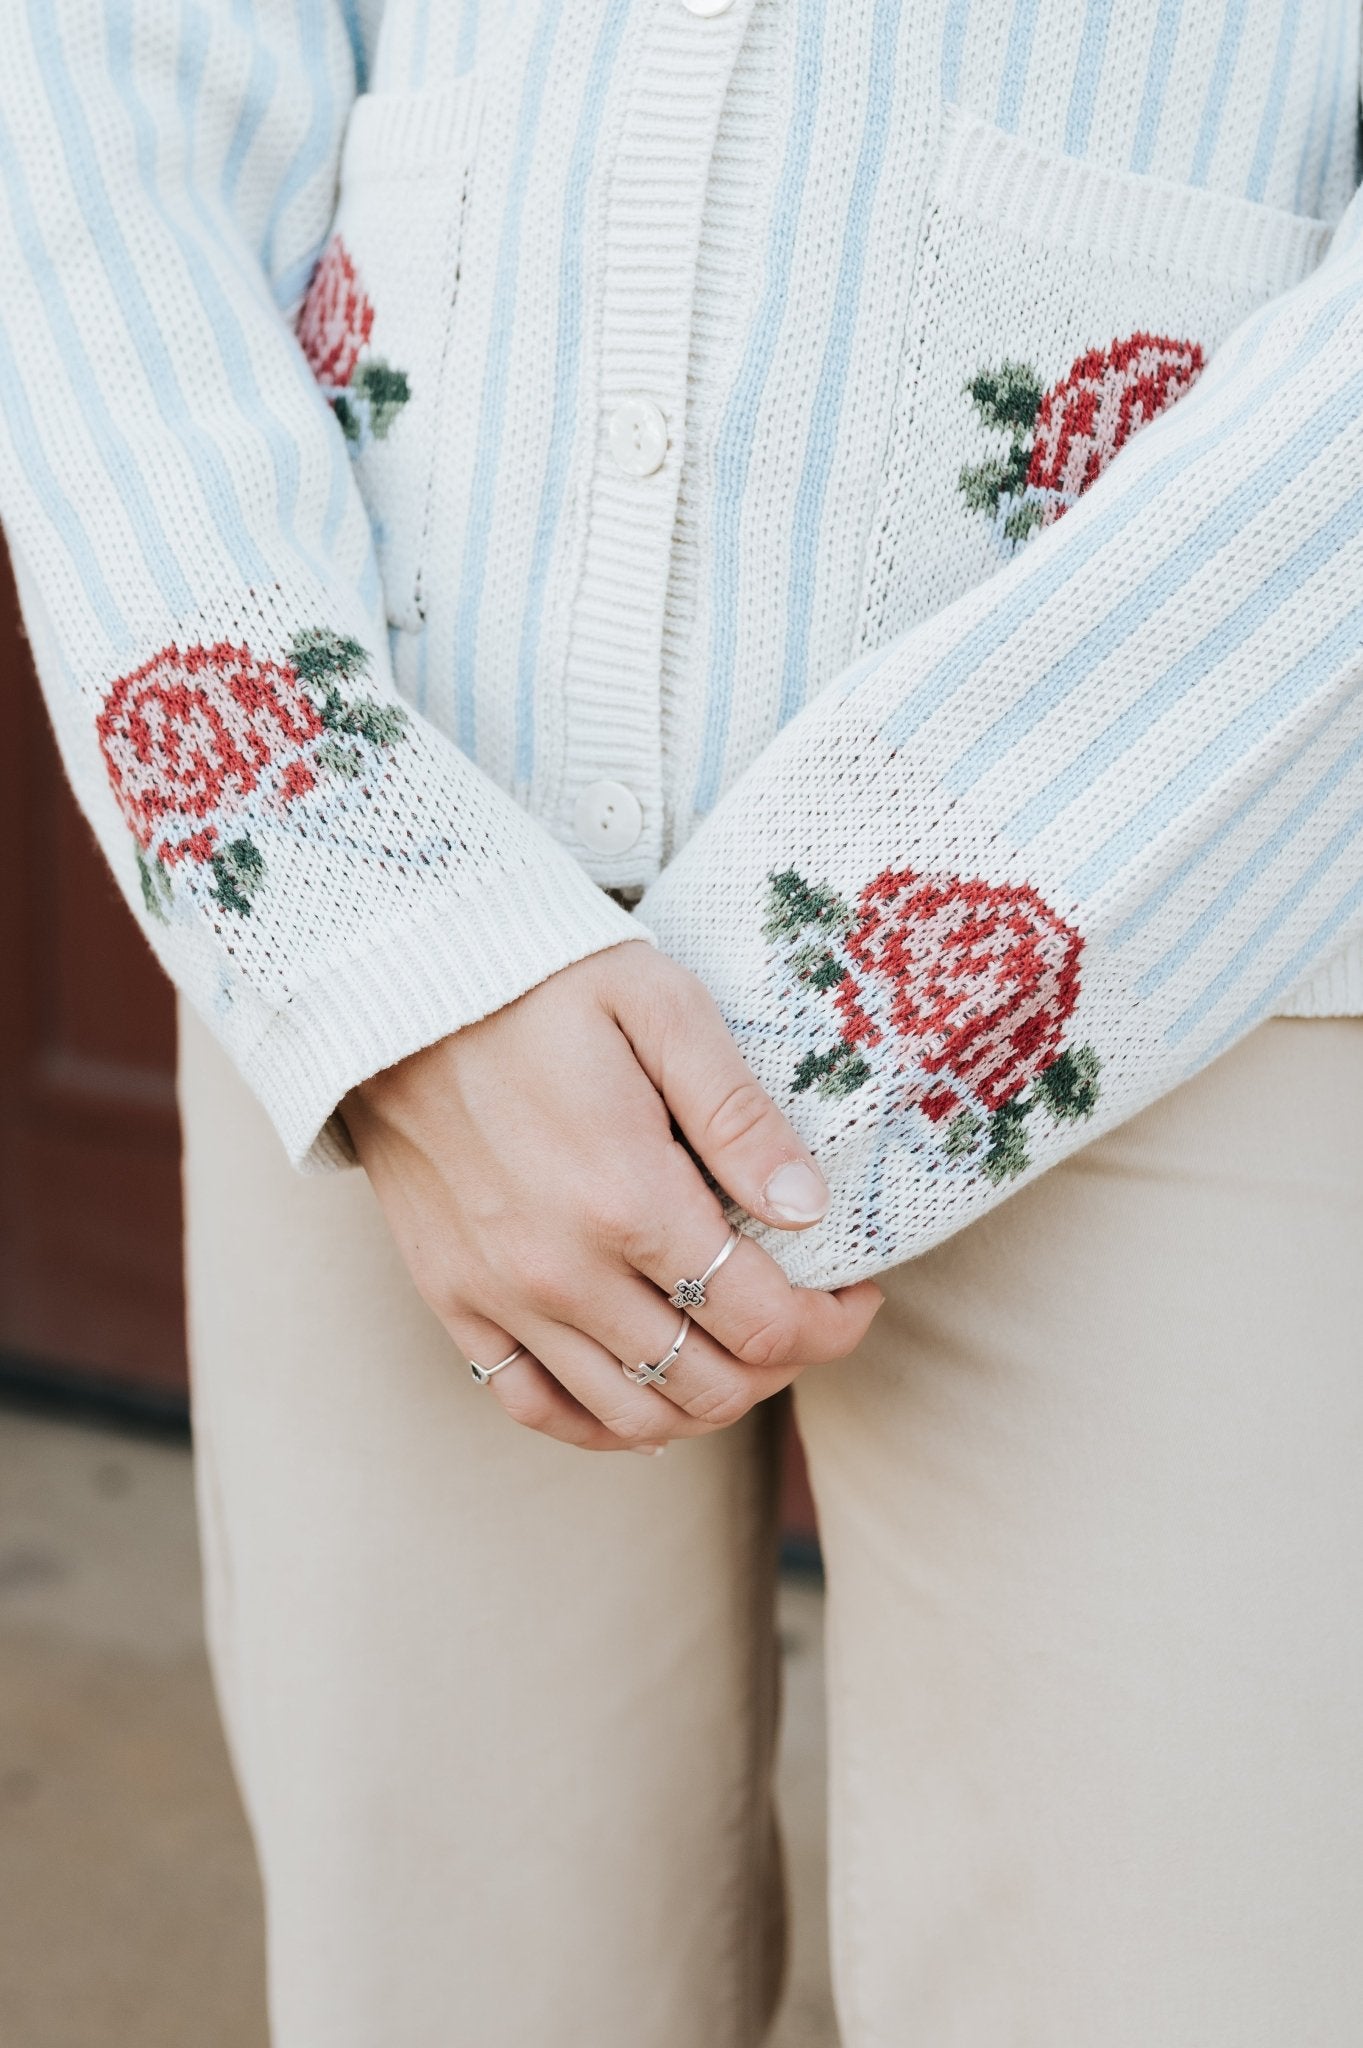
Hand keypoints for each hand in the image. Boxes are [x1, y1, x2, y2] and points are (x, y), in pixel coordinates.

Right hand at [342, 941, 882, 1452]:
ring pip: (631, 1415)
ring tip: (737, 1354)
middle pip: (710, 1386)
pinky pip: (535, 1407)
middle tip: (806, 1317)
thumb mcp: (659, 1007)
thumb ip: (738, 1114)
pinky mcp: (452, 1298)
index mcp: (630, 1199)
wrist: (390, 982)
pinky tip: (644, 1398)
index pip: (765, 1323)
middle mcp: (564, 1272)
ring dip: (705, 1405)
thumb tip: (808, 1207)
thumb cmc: (538, 979)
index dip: (831, 1326)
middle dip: (783, 1367)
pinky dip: (602, 1424)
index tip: (857, 1292)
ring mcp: (501, 1296)